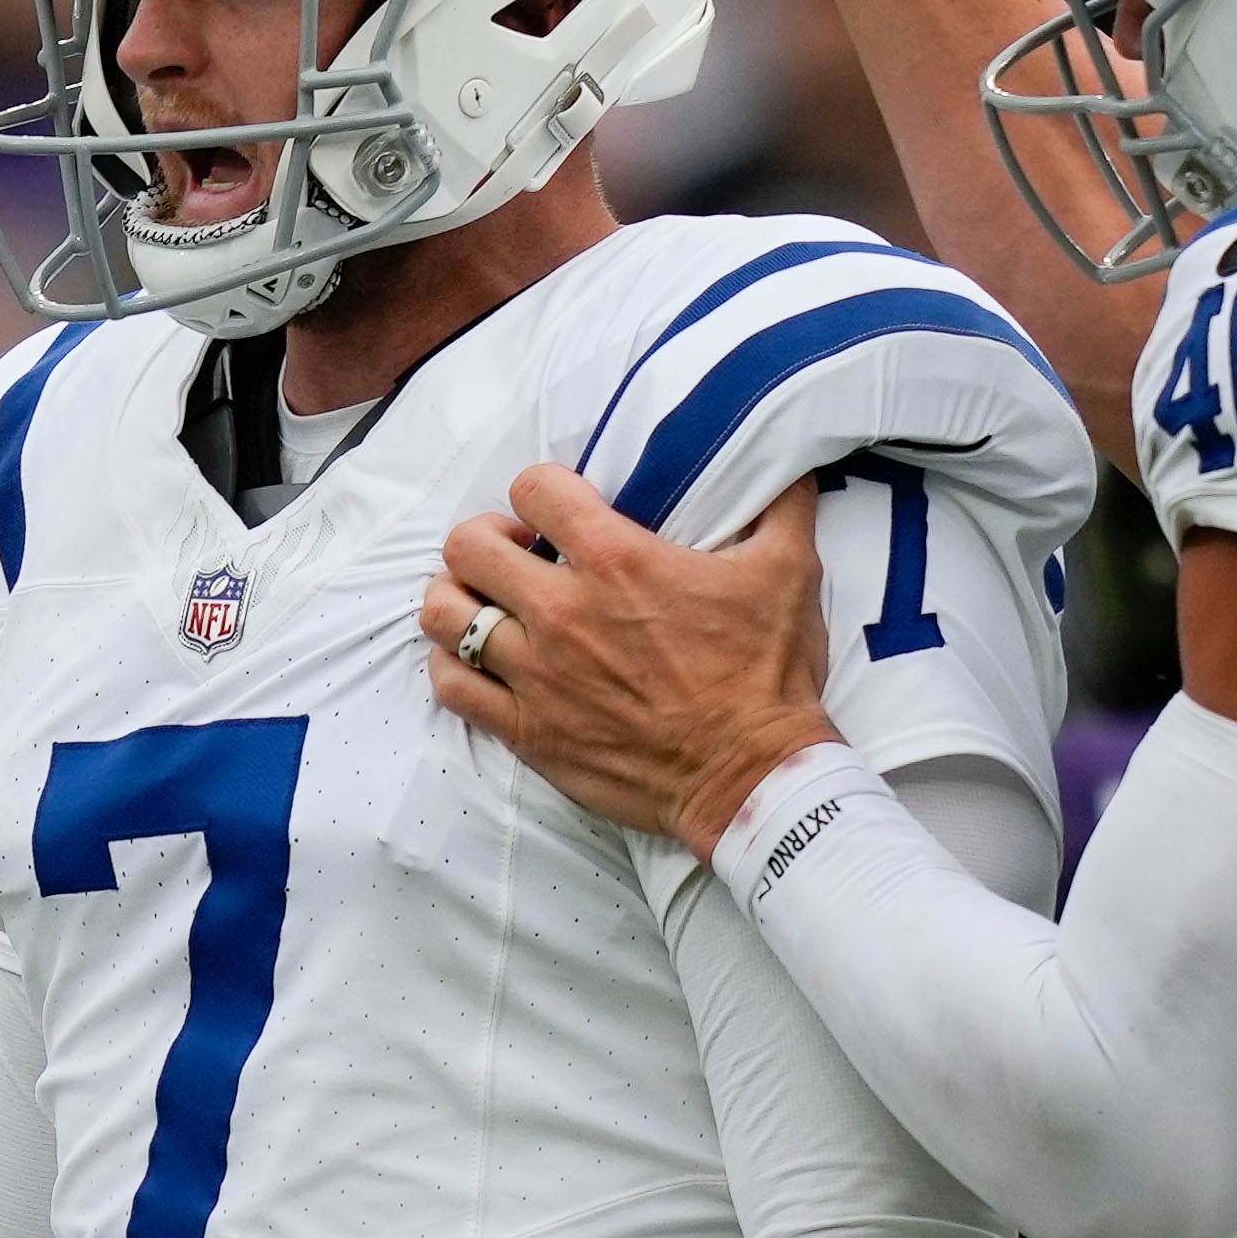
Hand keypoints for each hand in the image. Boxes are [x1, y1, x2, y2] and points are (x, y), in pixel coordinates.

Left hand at [428, 465, 840, 855]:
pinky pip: (452, 686)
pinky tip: (480, 662)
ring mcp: (536, 674)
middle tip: (514, 554)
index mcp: (616, 560)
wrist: (753, 777)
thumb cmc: (768, 674)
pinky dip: (454, 667)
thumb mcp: (790, 570)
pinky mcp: (528, 730)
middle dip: (485, 539)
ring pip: (445, 615)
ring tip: (485, 604)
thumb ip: (781, 502)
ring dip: (458, 599)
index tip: (553, 511)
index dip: (538, 490)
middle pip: (467, 547)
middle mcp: (562, 611)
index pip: (532, 489)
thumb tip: (791, 460)